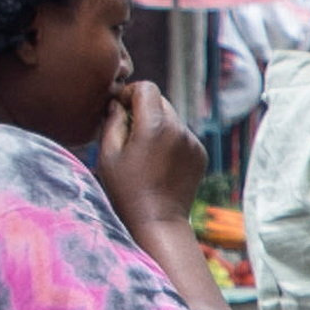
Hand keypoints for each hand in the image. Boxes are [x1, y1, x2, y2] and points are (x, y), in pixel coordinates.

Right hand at [93, 79, 205, 234]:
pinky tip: (158, 163)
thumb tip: (116, 104)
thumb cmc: (126, 190)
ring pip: (172, 119)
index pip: (147, 88)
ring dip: (157, 125)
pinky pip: (182, 136)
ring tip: (143, 152)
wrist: (158, 221)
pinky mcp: (200, 154)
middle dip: (143, 109)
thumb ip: (113, 122)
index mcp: (156, 126)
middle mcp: (180, 129)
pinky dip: (170, 140)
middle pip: (161, 101)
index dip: (130, 92)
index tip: (119, 107)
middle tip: (127, 130)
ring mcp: (193, 142)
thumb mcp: (108, 155)